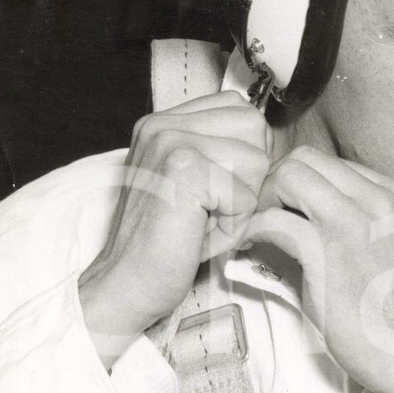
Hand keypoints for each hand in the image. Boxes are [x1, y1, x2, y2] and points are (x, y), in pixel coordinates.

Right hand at [79, 91, 271, 365]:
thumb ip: (219, 152)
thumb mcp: (192, 183)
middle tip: (214, 208)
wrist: (125, 284)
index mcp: (164, 122)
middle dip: (250, 174)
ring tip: (207, 221)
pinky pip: (246, 193)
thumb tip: (268, 139)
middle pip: (255, 127)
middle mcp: (164, 123)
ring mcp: (172, 142)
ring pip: (257, 159)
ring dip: (244, 200)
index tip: (215, 191)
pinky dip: (234, 224)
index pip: (239, 108)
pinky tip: (202, 235)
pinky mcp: (185, 169)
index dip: (246, 152)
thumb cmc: (165, 243)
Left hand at [246, 146, 393, 392]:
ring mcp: (354, 219)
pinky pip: (274, 220)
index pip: (329, 162)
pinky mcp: (328, 249)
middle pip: (304, 158)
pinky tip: (254, 247)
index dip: (300, 184)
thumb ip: (348, 218)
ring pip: (289, 175)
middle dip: (278, 184)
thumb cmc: (393, 307)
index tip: (288, 211)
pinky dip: (256, 231)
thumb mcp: (384, 243)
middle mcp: (377, 197)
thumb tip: (295, 206)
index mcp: (393, 193)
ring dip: (266, 201)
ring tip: (262, 231)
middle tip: (269, 217)